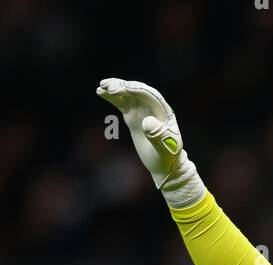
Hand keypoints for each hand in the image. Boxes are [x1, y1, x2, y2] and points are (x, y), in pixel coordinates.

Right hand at [96, 78, 203, 207]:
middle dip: (122, 86)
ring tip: (101, 87)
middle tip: (107, 87)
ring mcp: (142, 110)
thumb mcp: (165, 149)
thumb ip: (157, 136)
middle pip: (136, 90)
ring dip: (114, 88)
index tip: (121, 90)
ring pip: (127, 94)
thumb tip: (146, 122)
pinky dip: (111, 97)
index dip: (135, 90)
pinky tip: (100, 92)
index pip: (148, 94)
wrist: (164, 165)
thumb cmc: (167, 158)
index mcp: (163, 111)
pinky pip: (121, 102)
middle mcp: (152, 107)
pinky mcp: (132, 116)